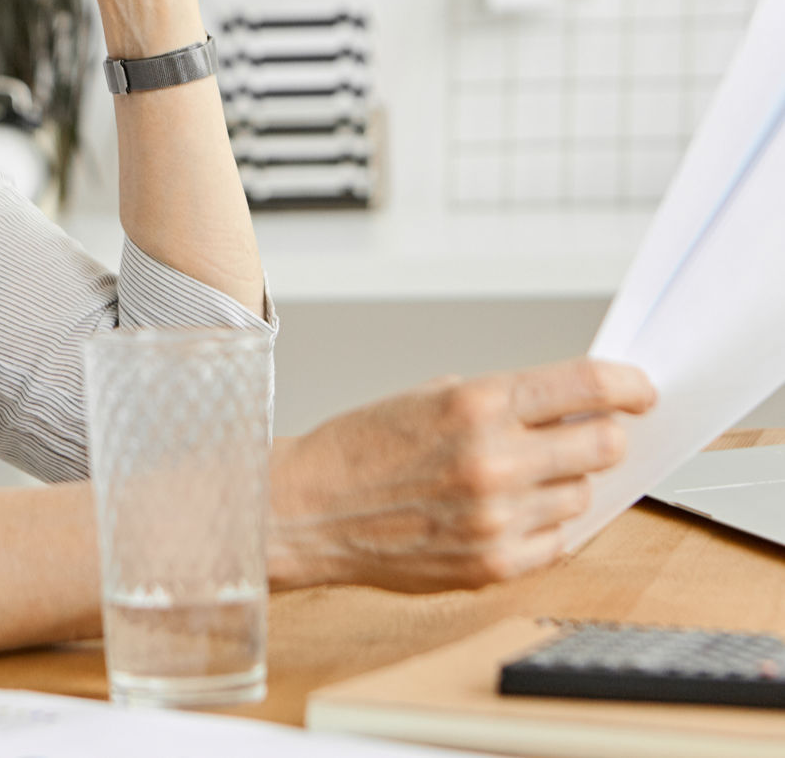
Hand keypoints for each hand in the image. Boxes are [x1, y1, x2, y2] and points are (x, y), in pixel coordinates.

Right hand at [268, 357, 655, 592]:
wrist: (309, 508)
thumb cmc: (364, 446)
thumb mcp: (434, 396)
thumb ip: (506, 401)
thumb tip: (574, 409)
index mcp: (479, 404)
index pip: (587, 386)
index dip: (628, 385)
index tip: (641, 390)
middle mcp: (495, 460)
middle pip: (603, 445)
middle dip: (604, 436)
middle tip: (588, 434)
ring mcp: (497, 518)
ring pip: (581, 496)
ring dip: (564, 483)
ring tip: (520, 476)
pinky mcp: (492, 565)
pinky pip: (556, 542)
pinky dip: (544, 525)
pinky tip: (508, 511)